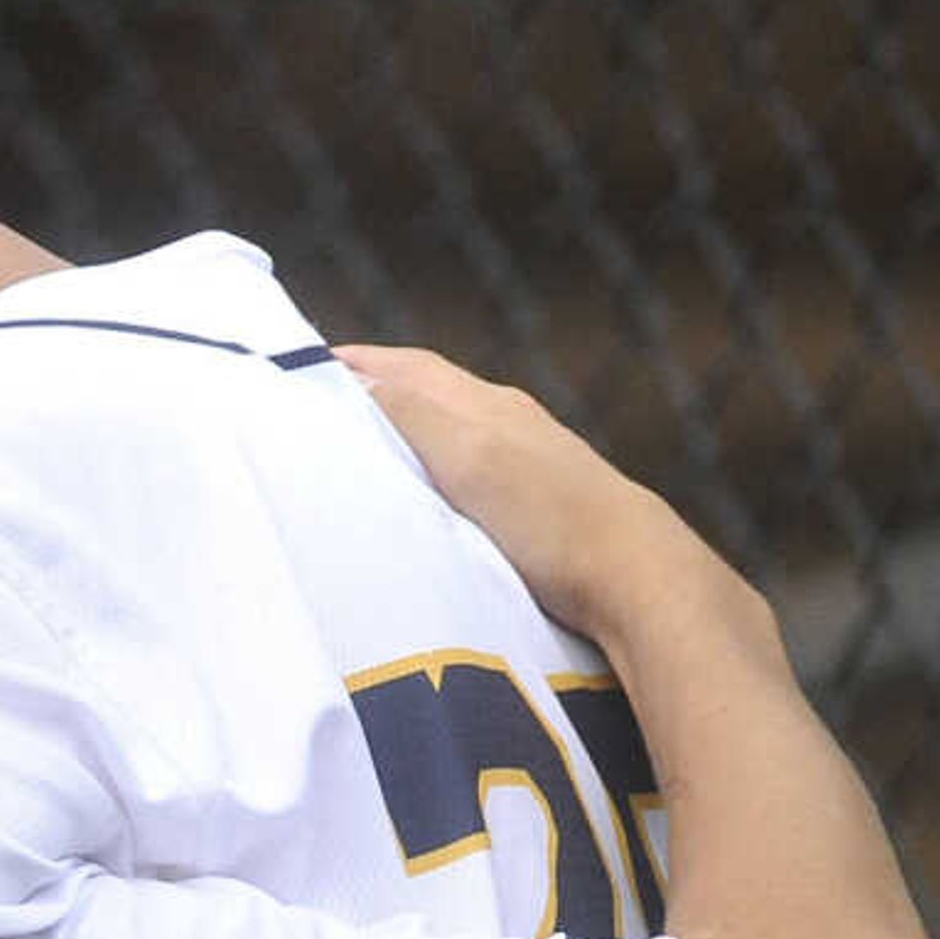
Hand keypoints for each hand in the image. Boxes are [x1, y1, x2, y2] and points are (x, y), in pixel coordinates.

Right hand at [333, 344, 743, 657]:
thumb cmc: (552, 517)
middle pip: (428, 393)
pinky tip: (423, 498)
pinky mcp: (537, 508)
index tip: (304, 368)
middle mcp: (508, 423)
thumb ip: (414, 415)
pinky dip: (432, 471)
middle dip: (374, 391)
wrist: (635, 575)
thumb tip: (361, 383)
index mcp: (487, 404)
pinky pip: (468, 473)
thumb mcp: (471, 457)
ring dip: (403, 432)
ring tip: (358, 450)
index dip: (358, 363)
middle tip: (318, 404)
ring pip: (450, 432)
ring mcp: (526, 464)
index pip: (408, 367)